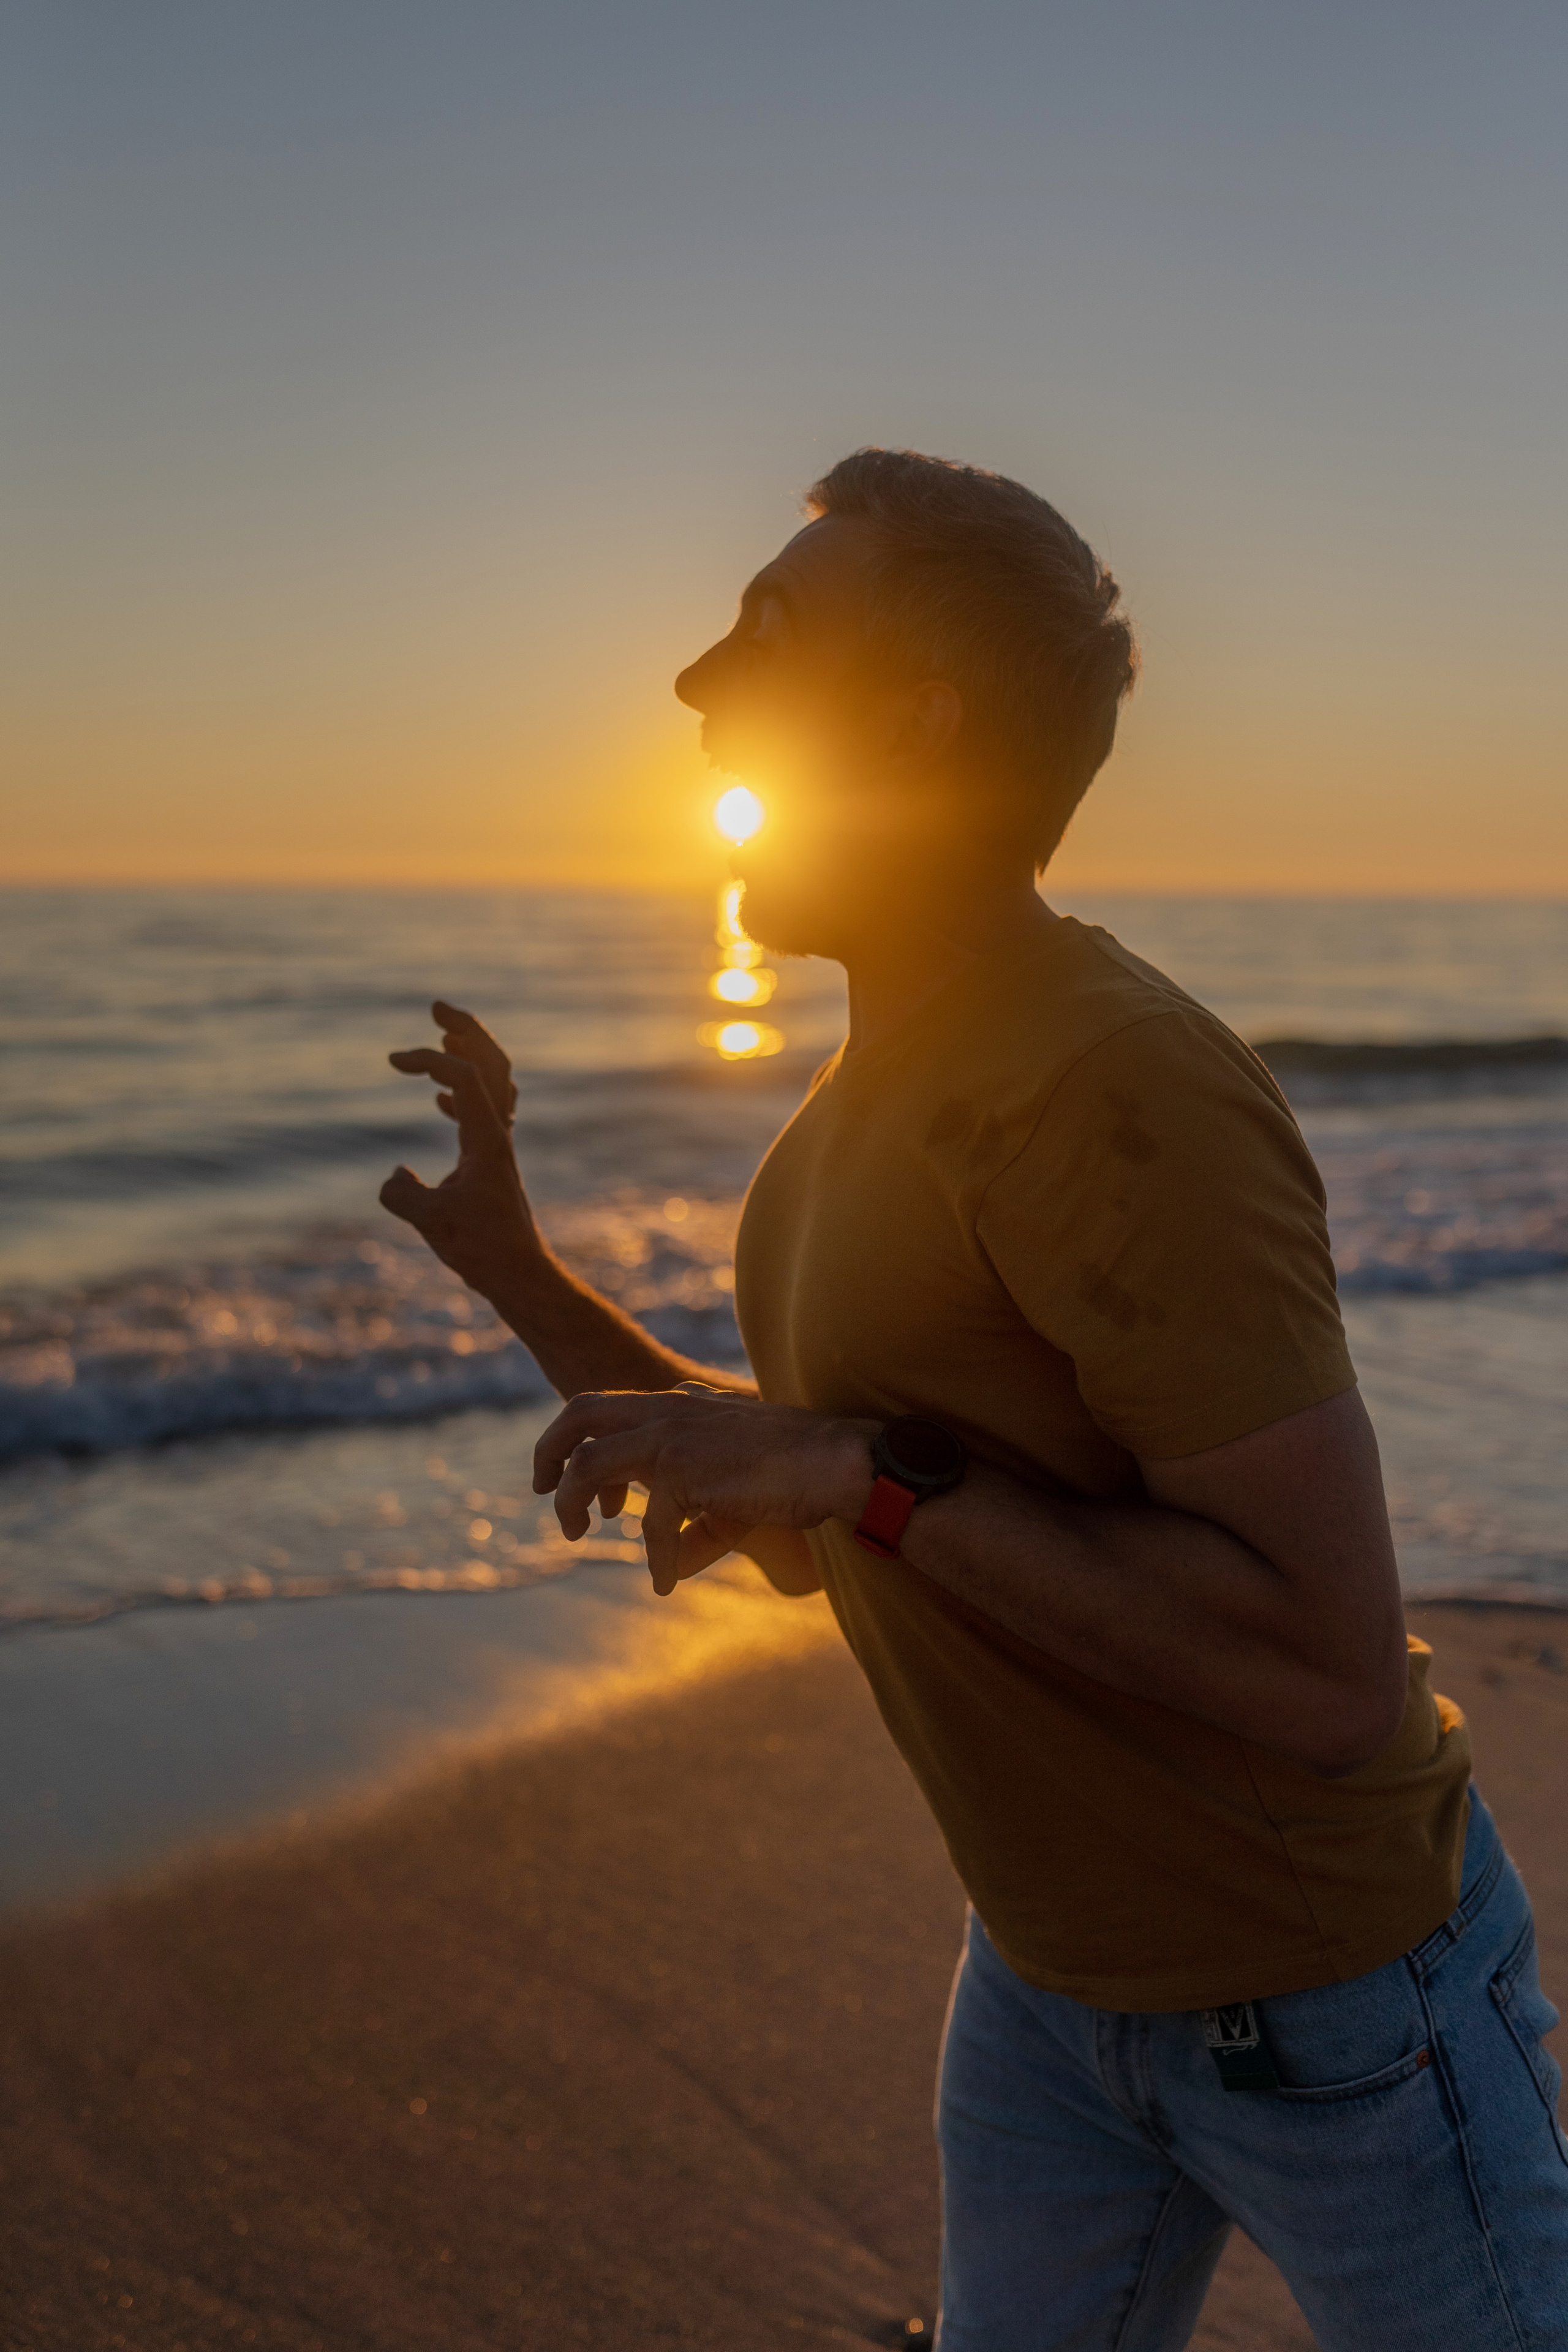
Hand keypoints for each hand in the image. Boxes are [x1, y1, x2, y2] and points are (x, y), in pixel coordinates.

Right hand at [381, 1002, 537, 1291]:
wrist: (518, 1273)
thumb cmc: (482, 1249)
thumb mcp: (433, 1222)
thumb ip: (405, 1196)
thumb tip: (392, 1176)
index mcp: (487, 1138)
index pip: (464, 1077)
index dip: (429, 1060)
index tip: (392, 1061)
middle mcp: (497, 1134)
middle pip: (493, 1064)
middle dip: (467, 1030)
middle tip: (437, 1007)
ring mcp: (496, 1146)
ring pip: (493, 1085)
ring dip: (471, 1056)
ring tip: (446, 1037)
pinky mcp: (489, 1163)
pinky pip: (483, 1113)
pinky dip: (463, 1094)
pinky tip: (439, 1100)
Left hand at [533, 1388, 875, 1594]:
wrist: (835, 1461)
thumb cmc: (795, 1472)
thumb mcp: (733, 1489)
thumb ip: (694, 1519)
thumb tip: (669, 1566)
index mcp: (679, 1404)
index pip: (607, 1406)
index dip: (579, 1441)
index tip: (577, 1482)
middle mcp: (668, 1412)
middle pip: (580, 1411)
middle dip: (548, 1450)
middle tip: (540, 1489)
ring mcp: (672, 1437)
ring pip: (587, 1463)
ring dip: (570, 1502)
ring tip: (575, 1536)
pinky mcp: (683, 1470)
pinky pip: (649, 1526)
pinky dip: (655, 1559)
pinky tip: (665, 1582)